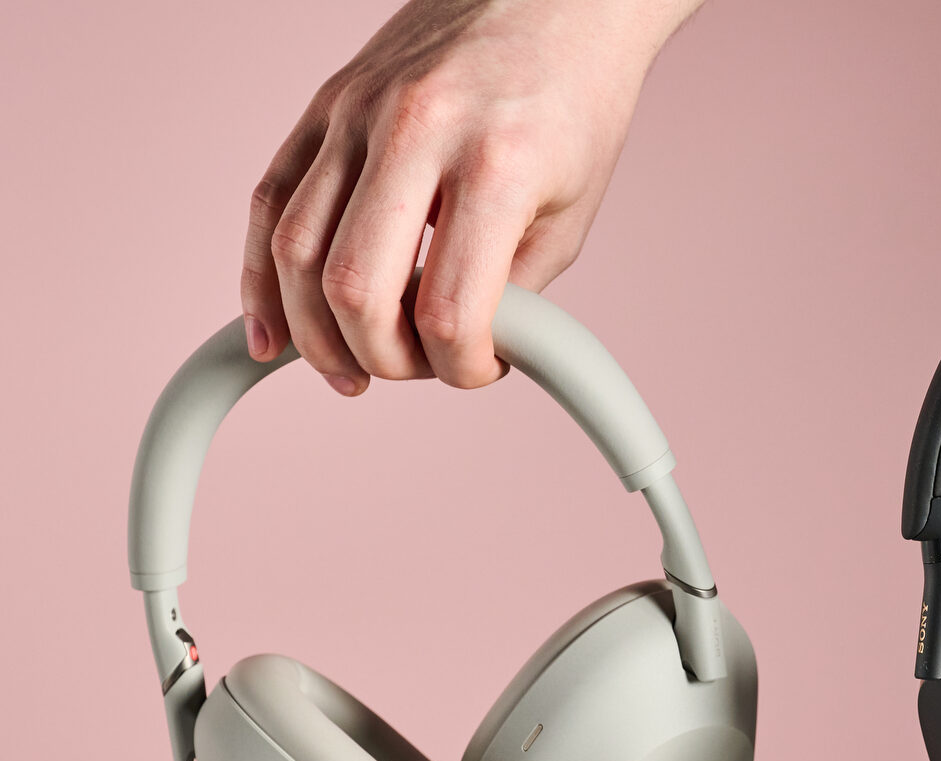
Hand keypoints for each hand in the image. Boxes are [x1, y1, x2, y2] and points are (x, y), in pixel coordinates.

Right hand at [242, 0, 701, 393]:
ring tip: (350, 369)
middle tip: (414, 367)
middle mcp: (416, 131)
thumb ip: (514, 292)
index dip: (457, 367)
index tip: (477, 367)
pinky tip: (272, 335)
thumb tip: (457, 355)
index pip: (447, 310)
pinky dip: (260, 279)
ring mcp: (357, 112)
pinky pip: (268, 202)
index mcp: (495, 165)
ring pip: (293, 251)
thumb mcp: (570, 211)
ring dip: (314, 334)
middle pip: (354, 288)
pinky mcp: (325, 105)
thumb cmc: (573, 104)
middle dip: (381, 357)